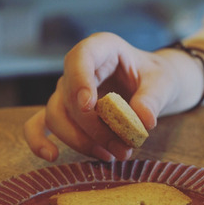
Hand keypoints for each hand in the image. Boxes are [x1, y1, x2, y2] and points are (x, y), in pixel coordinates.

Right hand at [24, 32, 196, 161]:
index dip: (79, 80)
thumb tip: (143, 121)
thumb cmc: (156, 77)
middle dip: (92, 128)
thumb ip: (153, 98)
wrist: (153, 86)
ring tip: (111, 155)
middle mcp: (81, 68)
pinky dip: (40, 140)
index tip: (89, 105)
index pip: (81, 57)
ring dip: (80, 140)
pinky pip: (41, 123)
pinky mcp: (67, 110)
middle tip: (122, 148)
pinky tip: (52, 155)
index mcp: (103, 49)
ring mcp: (70, 90)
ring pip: (56, 115)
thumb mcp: (163, 83)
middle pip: (68, 96)